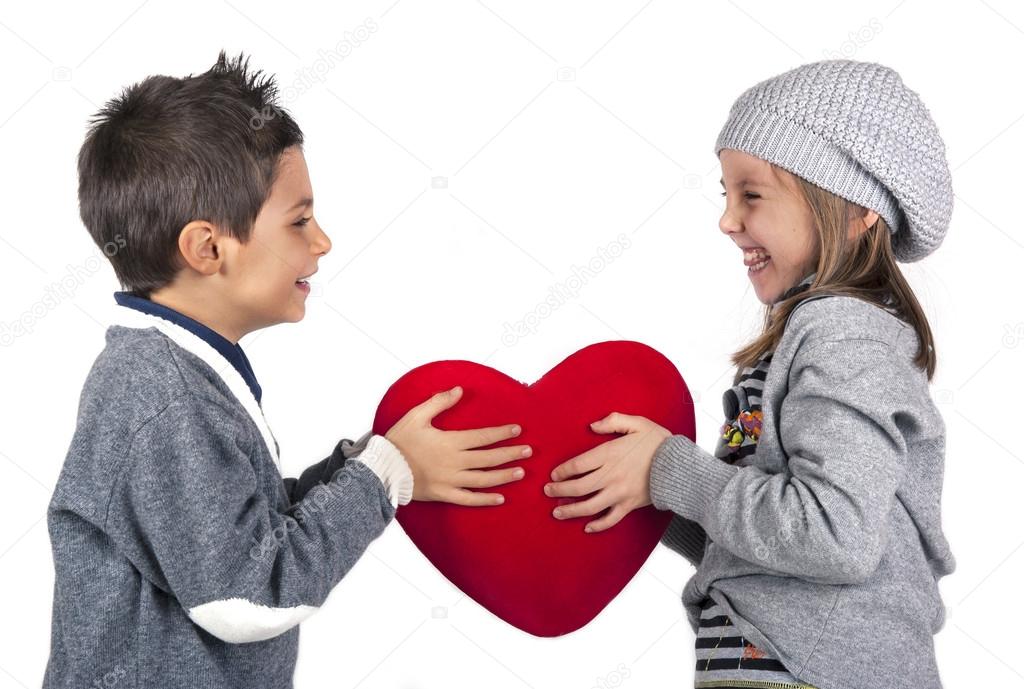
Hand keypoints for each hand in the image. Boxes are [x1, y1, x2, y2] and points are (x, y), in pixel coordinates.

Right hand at [385, 385, 531, 506]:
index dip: (501, 433)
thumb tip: (459, 390)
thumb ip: (439, 402)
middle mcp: (454, 462)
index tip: (518, 430)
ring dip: (503, 476)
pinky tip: (500, 498)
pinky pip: (468, 500)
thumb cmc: (399, 440)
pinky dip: (485, 500)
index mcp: (450, 442)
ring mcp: (450, 481)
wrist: (382, 469)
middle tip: (528, 451)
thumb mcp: (417, 415)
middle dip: (510, 454)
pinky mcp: (443, 495)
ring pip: (483, 479)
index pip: (483, 437)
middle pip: (489, 458)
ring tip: (520, 472)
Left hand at [544, 412, 670, 532]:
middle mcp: (611, 476)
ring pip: (589, 506)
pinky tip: (587, 527)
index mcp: (609, 454)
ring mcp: (620, 493)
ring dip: (571, 511)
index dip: (562, 471)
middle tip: (547, 492)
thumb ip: (613, 421)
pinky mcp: (630, 505)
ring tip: (557, 513)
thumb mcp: (637, 423)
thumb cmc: (658, 442)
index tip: (553, 475)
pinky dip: (598, 525)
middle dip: (559, 491)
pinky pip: (610, 519)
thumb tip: (592, 426)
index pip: (577, 465)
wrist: (680, 466)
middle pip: (578, 487)